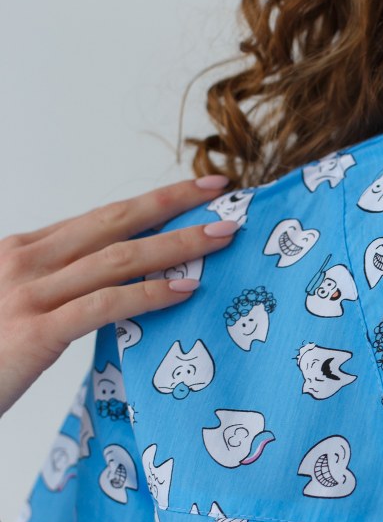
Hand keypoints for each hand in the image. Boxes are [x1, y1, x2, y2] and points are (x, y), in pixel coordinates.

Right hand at [0, 176, 239, 417]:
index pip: (100, 218)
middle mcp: (26, 260)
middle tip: (221, 192)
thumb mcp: (16, 306)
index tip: (194, 190)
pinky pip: (104, 306)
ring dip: (177, 245)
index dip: (151, 203)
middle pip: (115, 222)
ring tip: (222, 238)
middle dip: (173, 203)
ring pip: (118, 258)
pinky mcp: (36, 331)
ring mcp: (30, 293)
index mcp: (23, 250)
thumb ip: (57, 290)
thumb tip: (111, 286)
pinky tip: (186, 291)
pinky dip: (149, 295)